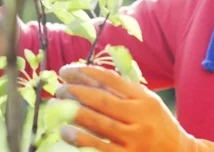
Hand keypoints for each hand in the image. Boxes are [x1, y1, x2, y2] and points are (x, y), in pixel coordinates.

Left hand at [56, 64, 213, 151]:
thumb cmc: (157, 125)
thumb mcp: (147, 102)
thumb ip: (124, 91)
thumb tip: (87, 76)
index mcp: (144, 99)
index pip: (111, 80)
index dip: (86, 73)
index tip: (67, 70)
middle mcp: (141, 117)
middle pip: (103, 101)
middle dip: (76, 92)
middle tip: (59, 88)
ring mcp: (135, 140)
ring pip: (100, 124)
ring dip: (74, 114)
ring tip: (55, 107)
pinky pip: (101, 148)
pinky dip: (82, 140)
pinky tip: (66, 132)